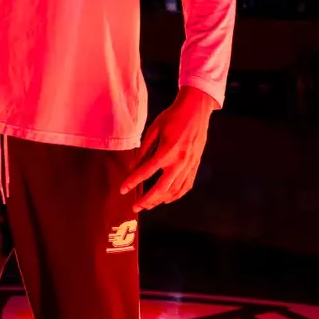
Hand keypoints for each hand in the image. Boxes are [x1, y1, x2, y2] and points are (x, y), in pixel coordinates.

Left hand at [121, 86, 215, 212]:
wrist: (196, 111)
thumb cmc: (172, 117)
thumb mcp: (154, 130)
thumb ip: (144, 151)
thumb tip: (132, 167)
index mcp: (167, 151)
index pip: (146, 172)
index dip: (133, 182)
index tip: (122, 189)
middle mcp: (180, 162)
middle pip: (161, 188)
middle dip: (147, 200)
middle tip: (135, 207)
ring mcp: (190, 165)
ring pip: (174, 190)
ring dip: (160, 200)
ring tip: (148, 205)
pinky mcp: (195, 165)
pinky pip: (186, 186)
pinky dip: (176, 195)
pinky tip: (167, 199)